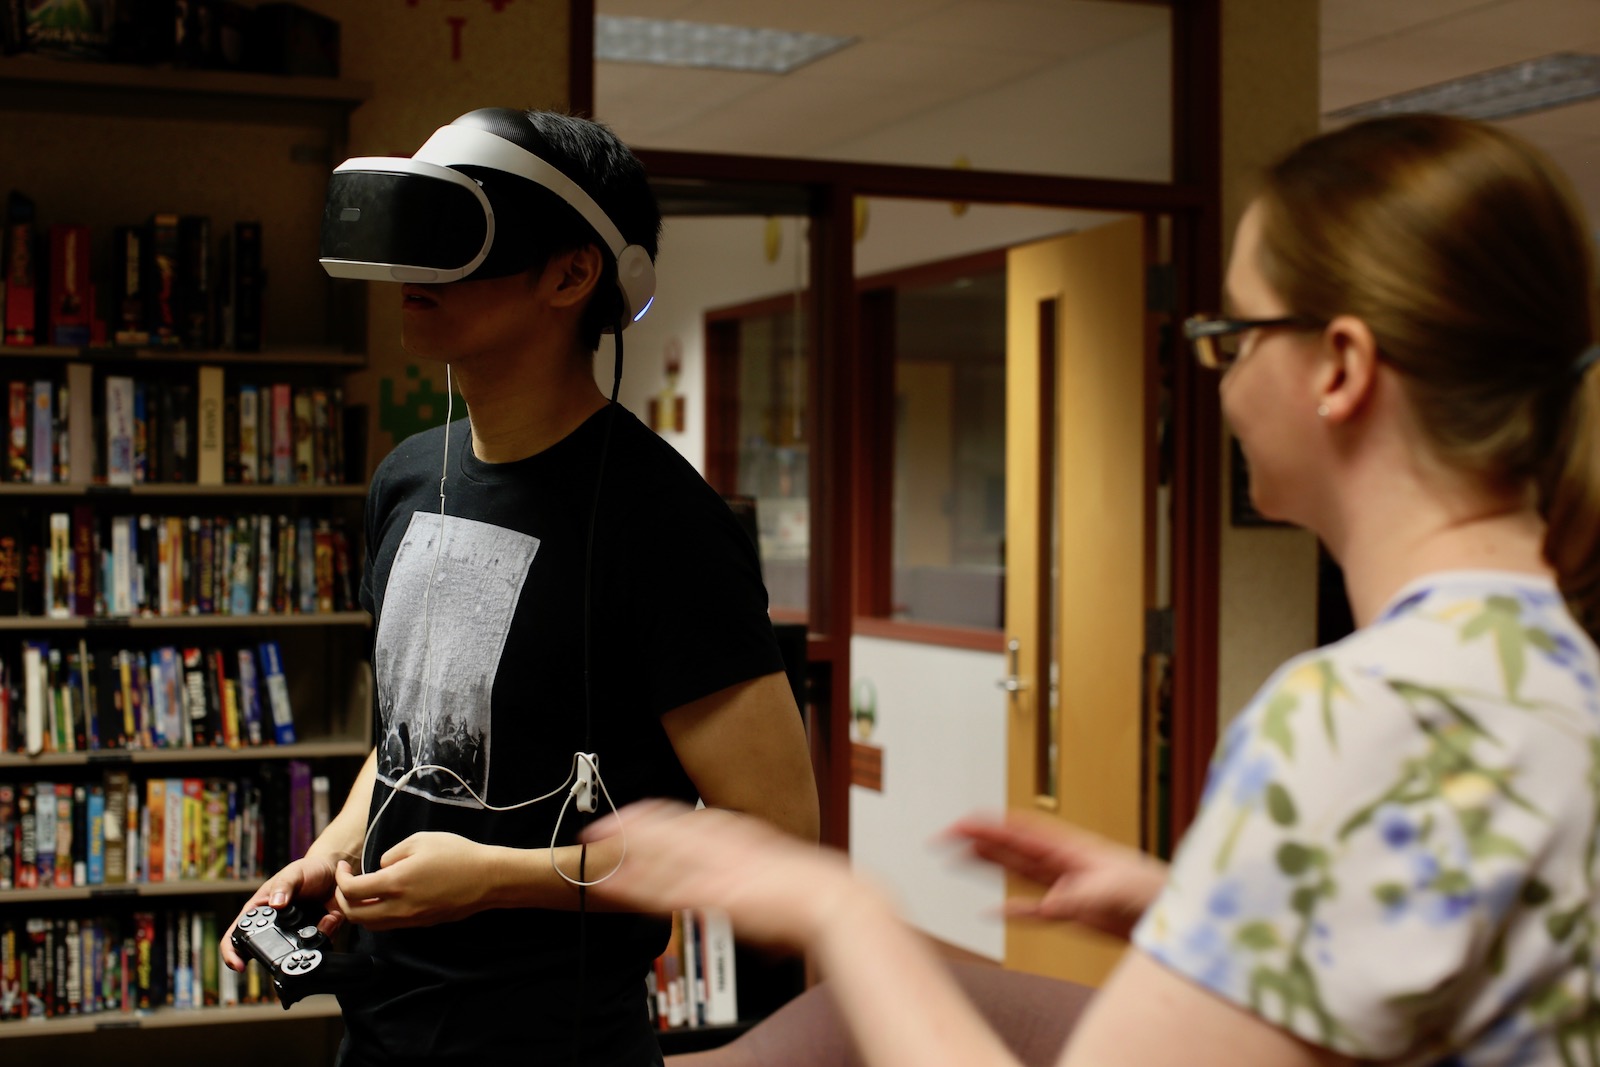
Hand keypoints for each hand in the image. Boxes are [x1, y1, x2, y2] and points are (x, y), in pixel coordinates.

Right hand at [221, 855, 343, 970]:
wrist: (336, 872)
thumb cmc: (308, 870)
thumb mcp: (293, 873)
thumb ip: (284, 885)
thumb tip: (275, 903)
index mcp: (260, 910)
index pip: (237, 934)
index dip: (232, 952)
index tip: (239, 965)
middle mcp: (275, 926)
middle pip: (265, 951)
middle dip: (279, 953)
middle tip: (297, 943)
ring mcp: (294, 933)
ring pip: (296, 951)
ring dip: (310, 941)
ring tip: (323, 920)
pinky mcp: (314, 935)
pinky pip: (319, 944)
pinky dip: (327, 933)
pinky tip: (331, 917)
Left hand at [332, 831, 499, 930]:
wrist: (487, 878)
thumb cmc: (456, 854)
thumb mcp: (420, 841)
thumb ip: (392, 855)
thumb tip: (380, 868)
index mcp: (395, 883)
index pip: (351, 891)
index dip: (340, 880)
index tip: (344, 868)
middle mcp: (399, 907)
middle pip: (355, 915)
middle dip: (342, 899)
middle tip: (346, 882)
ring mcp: (410, 919)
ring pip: (370, 925)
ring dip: (359, 910)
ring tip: (363, 891)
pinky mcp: (420, 924)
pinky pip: (389, 924)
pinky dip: (377, 914)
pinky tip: (385, 897)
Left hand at [581, 799, 870, 947]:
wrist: (832, 898)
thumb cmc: (812, 889)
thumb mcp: (778, 865)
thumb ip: (753, 862)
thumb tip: (739, 870)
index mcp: (741, 833)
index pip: (688, 816)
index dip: (654, 815)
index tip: (630, 812)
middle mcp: (725, 844)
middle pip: (666, 829)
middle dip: (630, 827)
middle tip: (597, 827)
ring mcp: (718, 868)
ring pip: (660, 857)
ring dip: (625, 854)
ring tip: (592, 851)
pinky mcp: (715, 895)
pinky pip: (666, 891)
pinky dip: (637, 887)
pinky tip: (614, 885)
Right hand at [945, 811, 1167, 940]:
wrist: (1177, 915)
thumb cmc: (1155, 890)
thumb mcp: (1115, 888)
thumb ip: (1078, 897)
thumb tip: (1046, 906)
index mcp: (1071, 847)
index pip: (1020, 831)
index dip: (987, 825)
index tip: (959, 824)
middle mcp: (1064, 863)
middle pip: (1011, 847)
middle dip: (977, 839)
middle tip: (944, 837)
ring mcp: (1067, 887)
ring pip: (1018, 873)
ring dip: (989, 865)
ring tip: (959, 857)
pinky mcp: (1074, 912)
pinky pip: (1035, 910)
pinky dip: (1013, 910)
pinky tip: (993, 909)